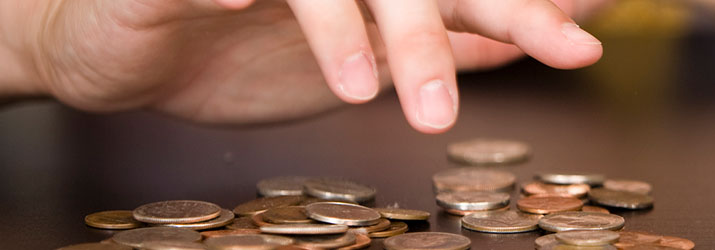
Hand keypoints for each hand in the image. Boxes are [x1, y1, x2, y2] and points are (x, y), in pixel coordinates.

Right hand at [6, 0, 602, 132]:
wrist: (133, 42)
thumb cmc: (261, 46)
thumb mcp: (379, 50)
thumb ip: (462, 36)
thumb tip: (551, 35)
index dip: (526, 16)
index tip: (581, 49)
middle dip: (430, 39)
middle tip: (445, 112)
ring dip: (340, 27)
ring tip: (358, 91)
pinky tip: (240, 3)